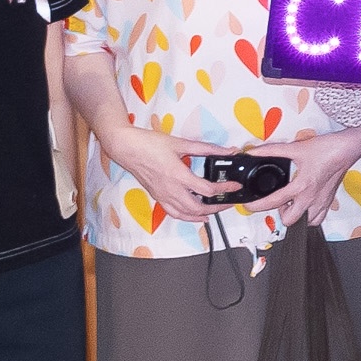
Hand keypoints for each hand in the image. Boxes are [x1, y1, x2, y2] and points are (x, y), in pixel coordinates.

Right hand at [91, 119, 225, 221]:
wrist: (125, 147)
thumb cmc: (149, 144)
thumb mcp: (181, 143)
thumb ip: (206, 148)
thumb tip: (228, 150)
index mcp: (179, 176)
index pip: (208, 190)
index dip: (225, 189)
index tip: (235, 186)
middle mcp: (171, 190)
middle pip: (199, 208)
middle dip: (217, 207)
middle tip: (228, 201)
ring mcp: (162, 195)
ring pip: (186, 214)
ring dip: (203, 215)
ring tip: (215, 211)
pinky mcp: (156, 196)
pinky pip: (173, 213)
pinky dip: (187, 217)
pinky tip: (195, 216)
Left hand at [236, 125, 360, 224]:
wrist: (348, 149)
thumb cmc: (327, 149)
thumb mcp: (295, 148)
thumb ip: (271, 151)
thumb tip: (254, 152)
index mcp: (302, 186)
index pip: (274, 202)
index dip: (257, 206)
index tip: (249, 206)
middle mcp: (312, 198)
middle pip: (289, 220)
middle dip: (278, 213)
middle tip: (275, 202)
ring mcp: (321, 202)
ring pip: (305, 223)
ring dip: (295, 216)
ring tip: (290, 204)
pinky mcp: (328, 201)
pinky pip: (317, 219)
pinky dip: (309, 217)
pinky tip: (304, 206)